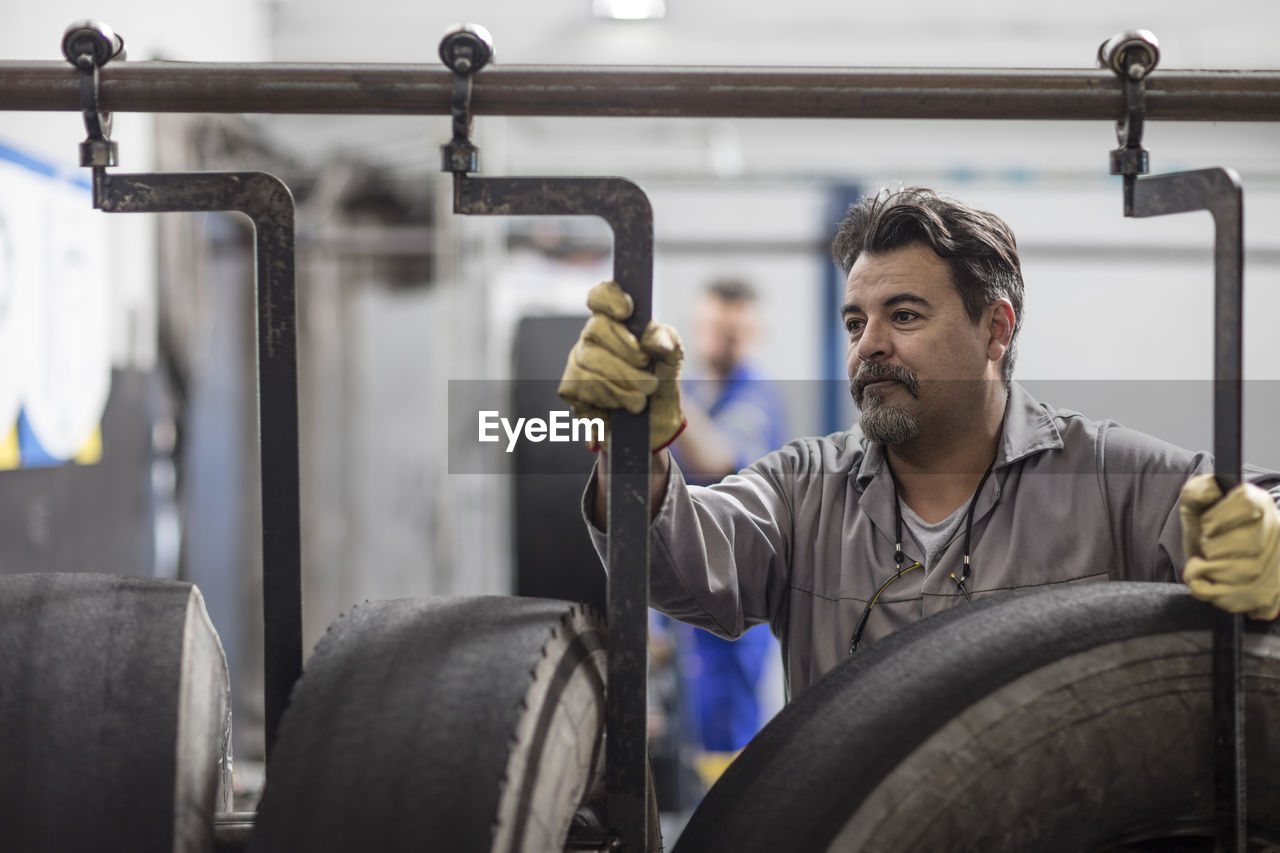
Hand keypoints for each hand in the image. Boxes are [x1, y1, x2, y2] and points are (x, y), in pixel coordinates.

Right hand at [557, 280, 685, 452]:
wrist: (652, 423)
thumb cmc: (659, 380)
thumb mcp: (672, 358)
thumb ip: (667, 342)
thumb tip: (652, 341)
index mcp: (617, 321)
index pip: (601, 295)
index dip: (609, 298)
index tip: (628, 311)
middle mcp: (592, 336)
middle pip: (595, 329)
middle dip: (626, 353)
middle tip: (649, 376)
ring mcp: (577, 361)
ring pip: (589, 362)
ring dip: (623, 383)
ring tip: (643, 398)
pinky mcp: (570, 388)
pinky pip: (581, 387)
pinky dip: (607, 399)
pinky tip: (621, 406)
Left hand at [1179, 474, 1279, 618]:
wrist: (1217, 555)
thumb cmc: (1207, 526)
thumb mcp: (1197, 502)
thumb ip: (1198, 490)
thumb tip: (1210, 490)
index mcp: (1259, 504)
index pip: (1249, 504)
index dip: (1219, 517)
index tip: (1206, 526)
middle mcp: (1275, 532)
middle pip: (1250, 544)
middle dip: (1215, 548)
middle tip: (1206, 546)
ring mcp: (1275, 564)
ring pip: (1243, 573)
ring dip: (1209, 571)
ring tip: (1203, 564)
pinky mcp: (1265, 592)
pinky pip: (1235, 597)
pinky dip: (1209, 591)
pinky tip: (1205, 581)